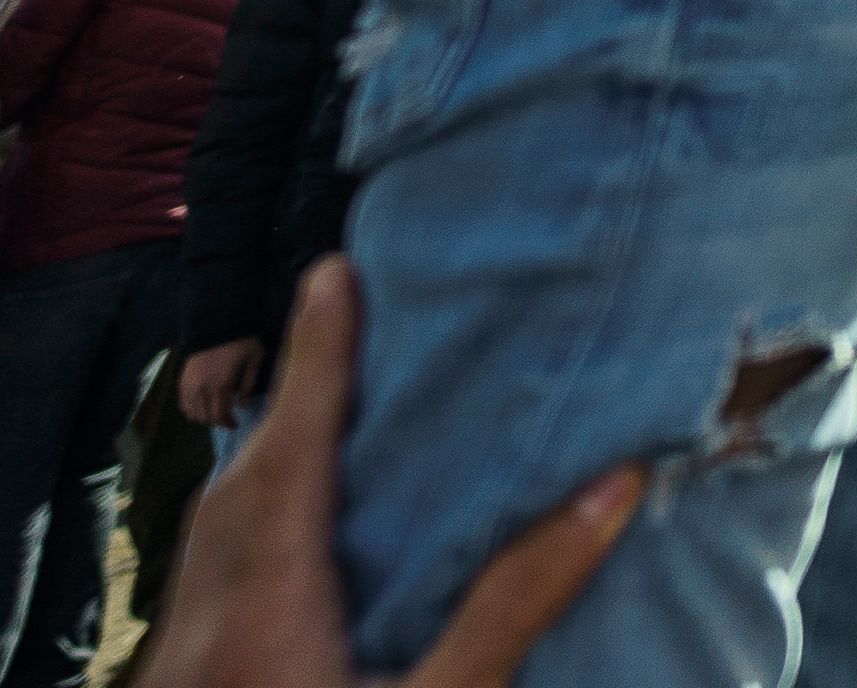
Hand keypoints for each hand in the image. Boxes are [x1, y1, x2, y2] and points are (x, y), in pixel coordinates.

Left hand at [140, 262, 634, 687]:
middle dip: (286, 408)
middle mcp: (205, 631)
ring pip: (206, 546)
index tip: (335, 274)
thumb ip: (514, 602)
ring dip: (261, 476)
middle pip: (235, 490)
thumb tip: (615, 486)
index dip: (319, 359)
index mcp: (269, 615)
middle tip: (337, 334)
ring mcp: (176, 674)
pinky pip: (202, 594)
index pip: (296, 454)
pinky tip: (285, 566)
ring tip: (321, 432)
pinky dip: (244, 541)